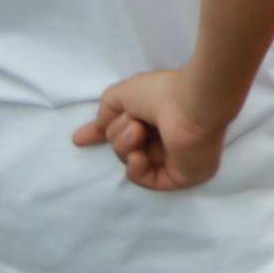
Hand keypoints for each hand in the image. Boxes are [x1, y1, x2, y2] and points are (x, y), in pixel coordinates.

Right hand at [77, 71, 226, 191]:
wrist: (194, 103)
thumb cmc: (161, 93)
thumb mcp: (121, 94)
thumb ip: (106, 111)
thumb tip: (93, 131)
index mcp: (158, 116)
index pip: (127, 130)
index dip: (103, 134)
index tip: (79, 139)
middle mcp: (167, 136)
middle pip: (124, 147)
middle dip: (118, 134)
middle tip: (134, 122)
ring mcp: (176, 158)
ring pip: (130, 161)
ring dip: (126, 145)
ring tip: (140, 129)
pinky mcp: (183, 176)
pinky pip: (146, 179)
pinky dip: (136, 168)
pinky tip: (140, 155)